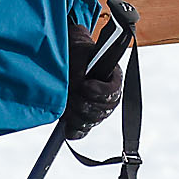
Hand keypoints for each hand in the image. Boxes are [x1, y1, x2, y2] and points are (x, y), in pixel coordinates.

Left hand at [63, 20, 122, 140]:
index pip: (113, 89)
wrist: (65, 61)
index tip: (85, 85)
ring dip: (77, 116)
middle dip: (84, 104)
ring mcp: (97, 109)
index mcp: (112, 76)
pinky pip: (83, 131)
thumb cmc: (74, 52)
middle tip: (70, 97)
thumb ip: (80, 56)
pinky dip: (75, 131)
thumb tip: (80, 67)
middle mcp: (108, 95)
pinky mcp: (85, 120)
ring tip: (65, 108)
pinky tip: (67, 128)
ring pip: (92, 121)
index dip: (100, 90)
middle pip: (103, 109)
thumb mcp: (77, 47)